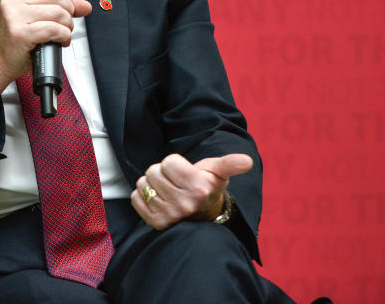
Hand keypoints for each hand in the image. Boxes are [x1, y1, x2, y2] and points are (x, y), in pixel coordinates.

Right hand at [0, 0, 90, 109]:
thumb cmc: (17, 36)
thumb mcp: (36, 14)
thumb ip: (61, 6)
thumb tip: (84, 5)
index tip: (66, 0)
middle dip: (68, 11)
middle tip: (65, 22)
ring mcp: (15, 15)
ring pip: (57, 12)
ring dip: (67, 25)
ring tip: (63, 32)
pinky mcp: (21, 33)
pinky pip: (53, 29)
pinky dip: (63, 36)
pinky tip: (60, 40)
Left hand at [131, 153, 252, 229]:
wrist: (204, 217)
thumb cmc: (208, 187)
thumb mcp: (218, 173)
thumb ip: (230, 164)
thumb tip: (247, 161)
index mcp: (199, 187)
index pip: (168, 161)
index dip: (174, 164)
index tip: (185, 174)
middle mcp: (184, 203)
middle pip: (153, 171)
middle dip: (162, 173)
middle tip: (176, 183)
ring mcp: (169, 215)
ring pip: (143, 184)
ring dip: (153, 184)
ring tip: (168, 191)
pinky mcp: (156, 223)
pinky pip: (136, 197)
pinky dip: (143, 195)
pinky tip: (159, 199)